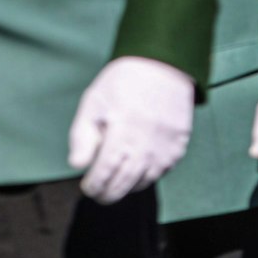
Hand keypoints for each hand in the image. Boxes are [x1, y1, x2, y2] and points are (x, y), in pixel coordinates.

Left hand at [67, 56, 195, 203]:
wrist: (164, 63)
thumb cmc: (123, 82)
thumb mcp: (94, 102)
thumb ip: (82, 135)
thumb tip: (77, 166)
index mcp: (121, 130)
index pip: (105, 172)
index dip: (94, 185)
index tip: (87, 187)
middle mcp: (146, 142)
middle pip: (124, 182)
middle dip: (108, 193)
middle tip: (99, 194)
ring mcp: (166, 145)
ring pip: (144, 181)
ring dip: (127, 188)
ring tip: (116, 185)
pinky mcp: (180, 144)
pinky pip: (162, 171)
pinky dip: (148, 176)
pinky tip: (138, 171)